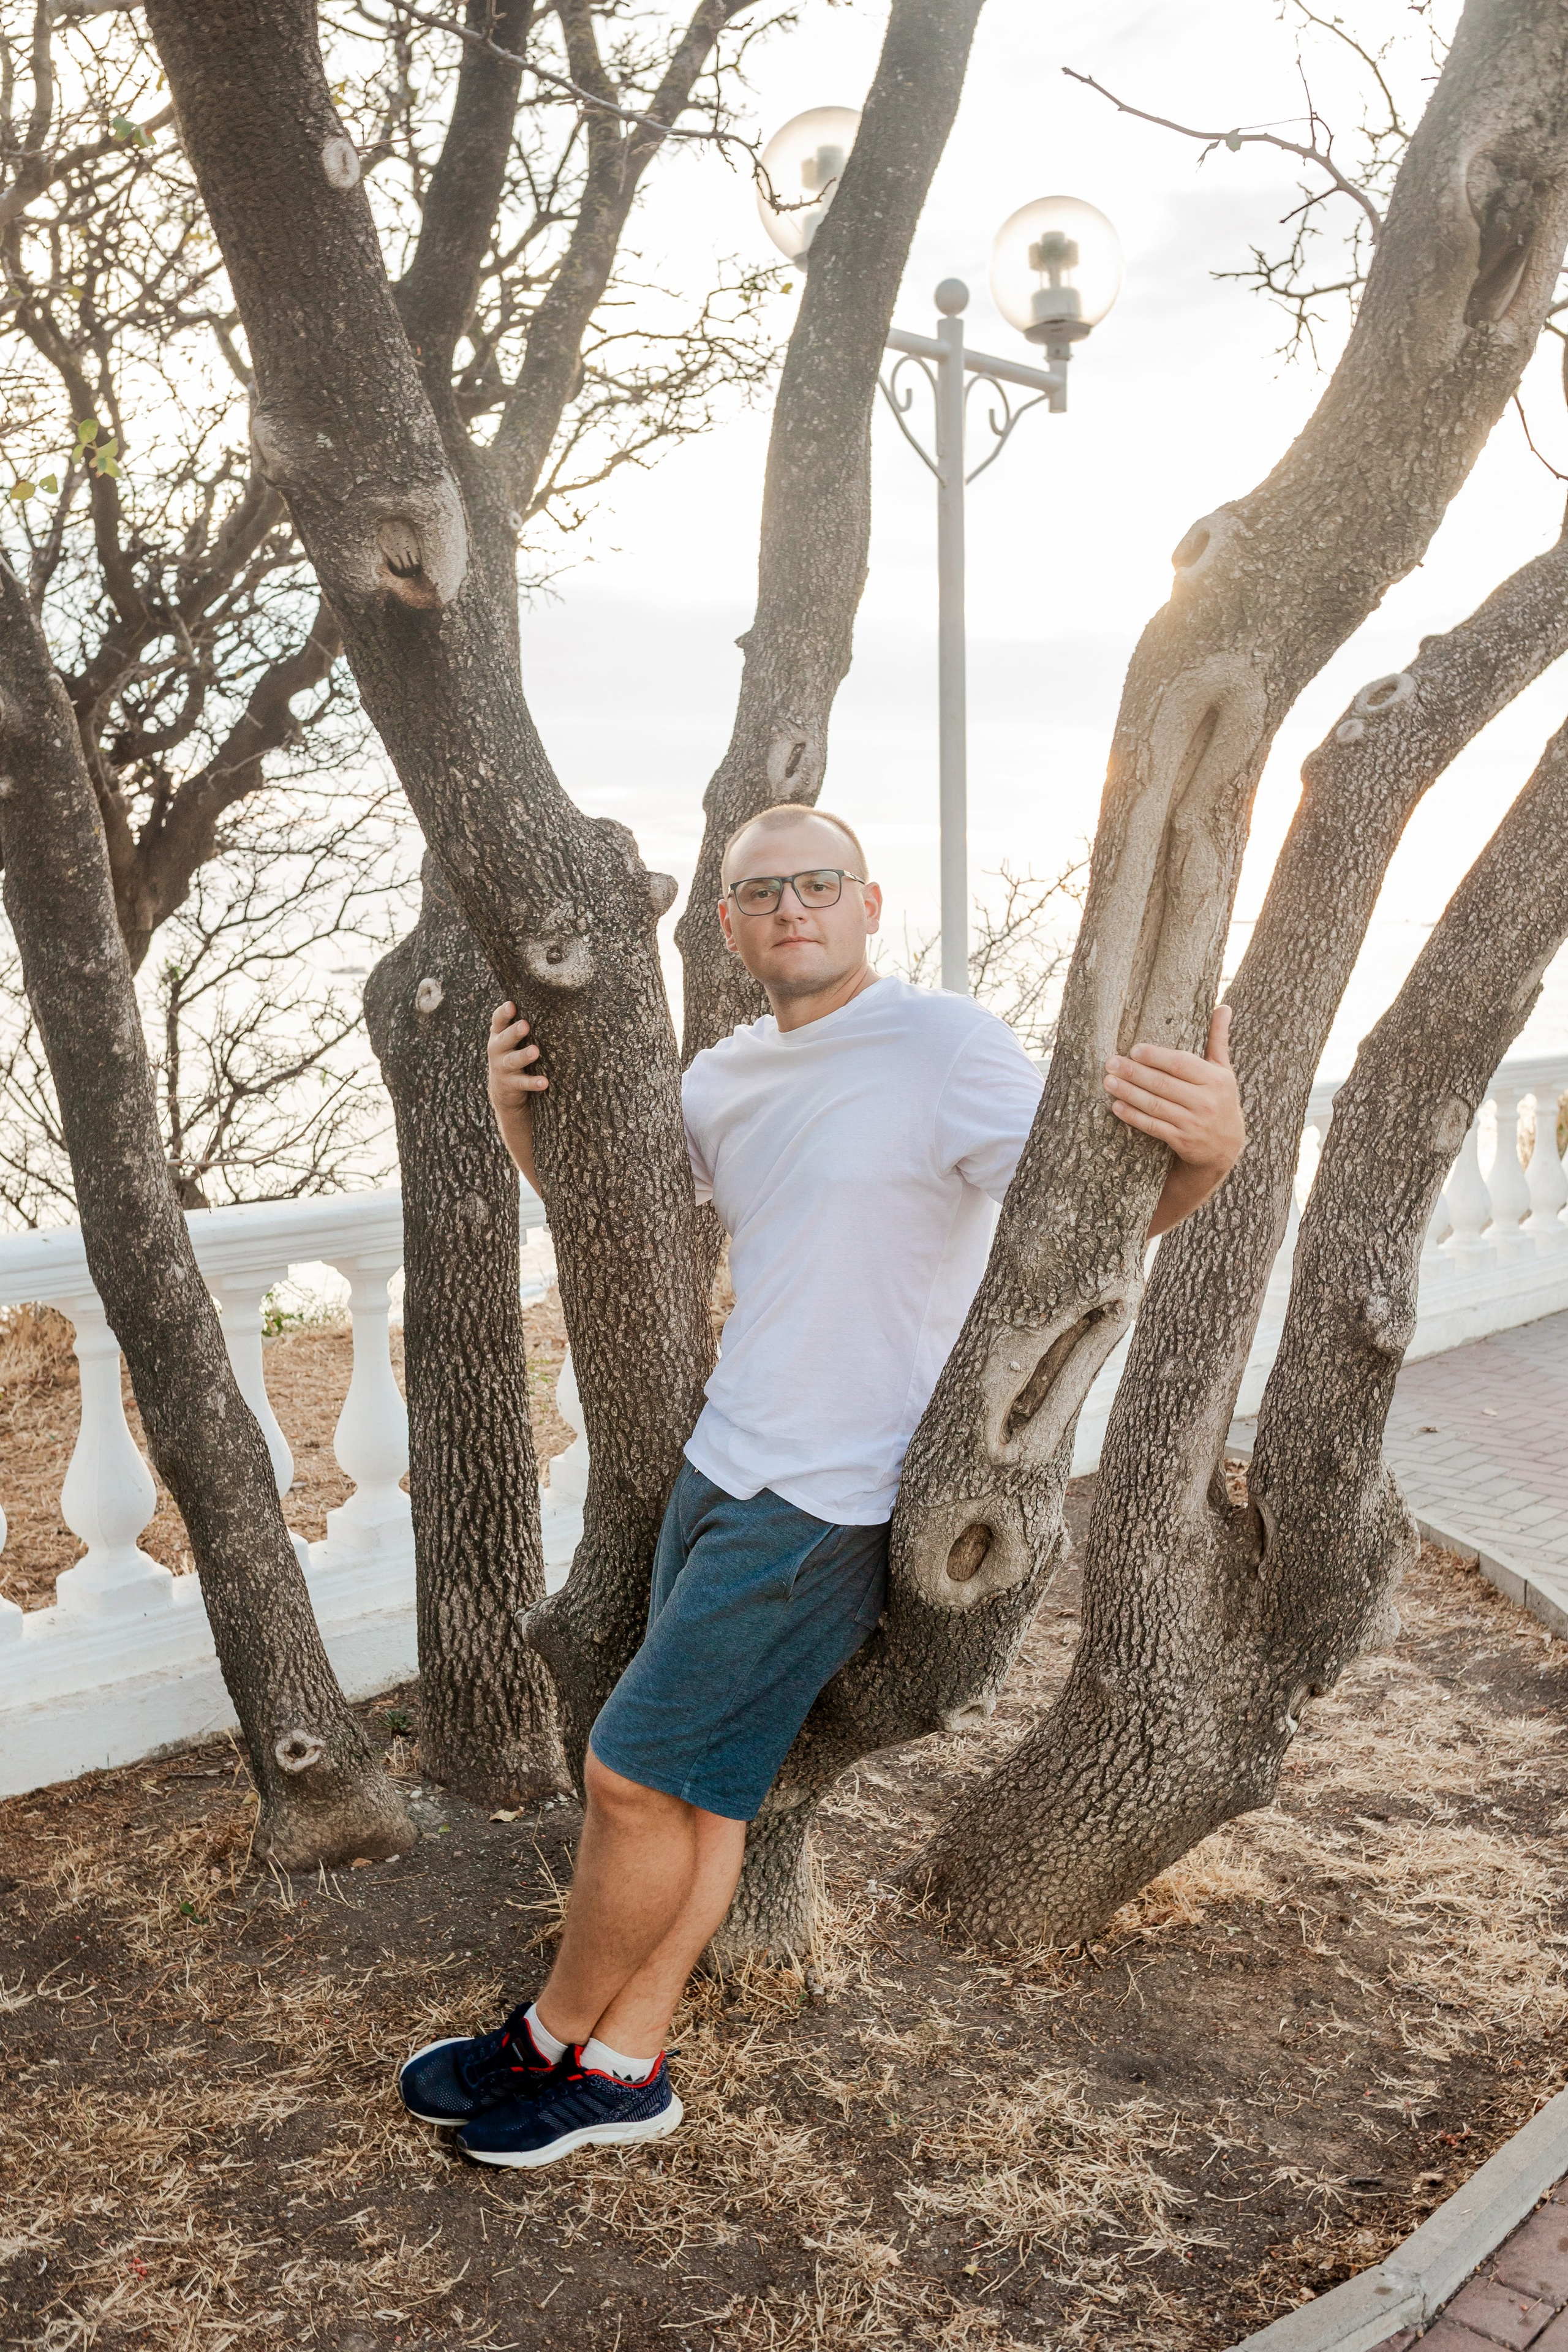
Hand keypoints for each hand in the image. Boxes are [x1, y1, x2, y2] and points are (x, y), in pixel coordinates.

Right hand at [486, 1001, 546, 1111]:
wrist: (503, 1089)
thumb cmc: (512, 1054)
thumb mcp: (511, 1039)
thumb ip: (519, 1024)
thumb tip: (545, 999)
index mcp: (498, 1034)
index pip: (498, 1021)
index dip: (503, 1013)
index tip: (511, 1005)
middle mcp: (497, 1049)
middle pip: (504, 1039)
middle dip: (514, 1032)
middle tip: (524, 1025)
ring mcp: (502, 1068)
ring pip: (512, 1061)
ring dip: (523, 1056)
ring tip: (535, 1051)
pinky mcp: (510, 1084)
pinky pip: (522, 1083)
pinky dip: (533, 1083)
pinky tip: (544, 1082)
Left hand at [1104, 1006, 1244, 1237]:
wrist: (1226, 1147)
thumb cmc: (1220, 1099)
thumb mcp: (1223, 1070)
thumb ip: (1218, 1039)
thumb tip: (1223, 1007)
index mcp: (1215, 1079)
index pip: (1182, 1064)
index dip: (1156, 1056)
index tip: (1134, 1049)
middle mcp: (1206, 1101)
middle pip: (1164, 1084)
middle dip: (1134, 1073)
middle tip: (1110, 1063)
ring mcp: (1193, 1123)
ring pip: (1156, 1105)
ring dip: (1129, 1094)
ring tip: (1108, 1082)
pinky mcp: (1182, 1140)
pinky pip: (1153, 1127)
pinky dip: (1134, 1117)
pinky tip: (1117, 1107)